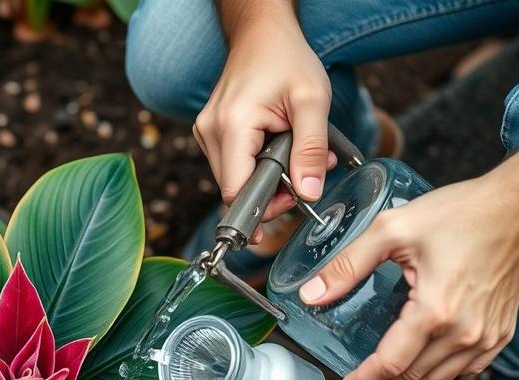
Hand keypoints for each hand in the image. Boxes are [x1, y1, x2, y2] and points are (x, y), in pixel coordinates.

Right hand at [194, 10, 334, 222]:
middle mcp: (210, 132)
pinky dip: (253, 166)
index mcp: (232, 125)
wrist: (261, 33)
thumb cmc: (286, 59)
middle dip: (269, 192)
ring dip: (263, 179)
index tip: (292, 202)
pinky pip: (230, 165)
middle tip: (301, 178)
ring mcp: (205, 133)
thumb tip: (310, 193)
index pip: (236, 191)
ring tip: (291, 157)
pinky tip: (273, 149)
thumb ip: (312, 150)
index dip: (263, 206)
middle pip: (232, 189)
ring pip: (231, 179)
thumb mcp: (312, 101)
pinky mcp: (209, 133)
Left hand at [299, 171, 518, 379]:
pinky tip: (421, 361)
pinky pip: (465, 368)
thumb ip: (348, 265)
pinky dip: (438, 372)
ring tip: (383, 374)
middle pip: (413, 377)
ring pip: (438, 378)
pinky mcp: (501, 331)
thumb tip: (312, 294)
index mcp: (435, 310)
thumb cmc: (464, 212)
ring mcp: (487, 335)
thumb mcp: (392, 229)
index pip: (391, 363)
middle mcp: (465, 331)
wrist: (518, 206)